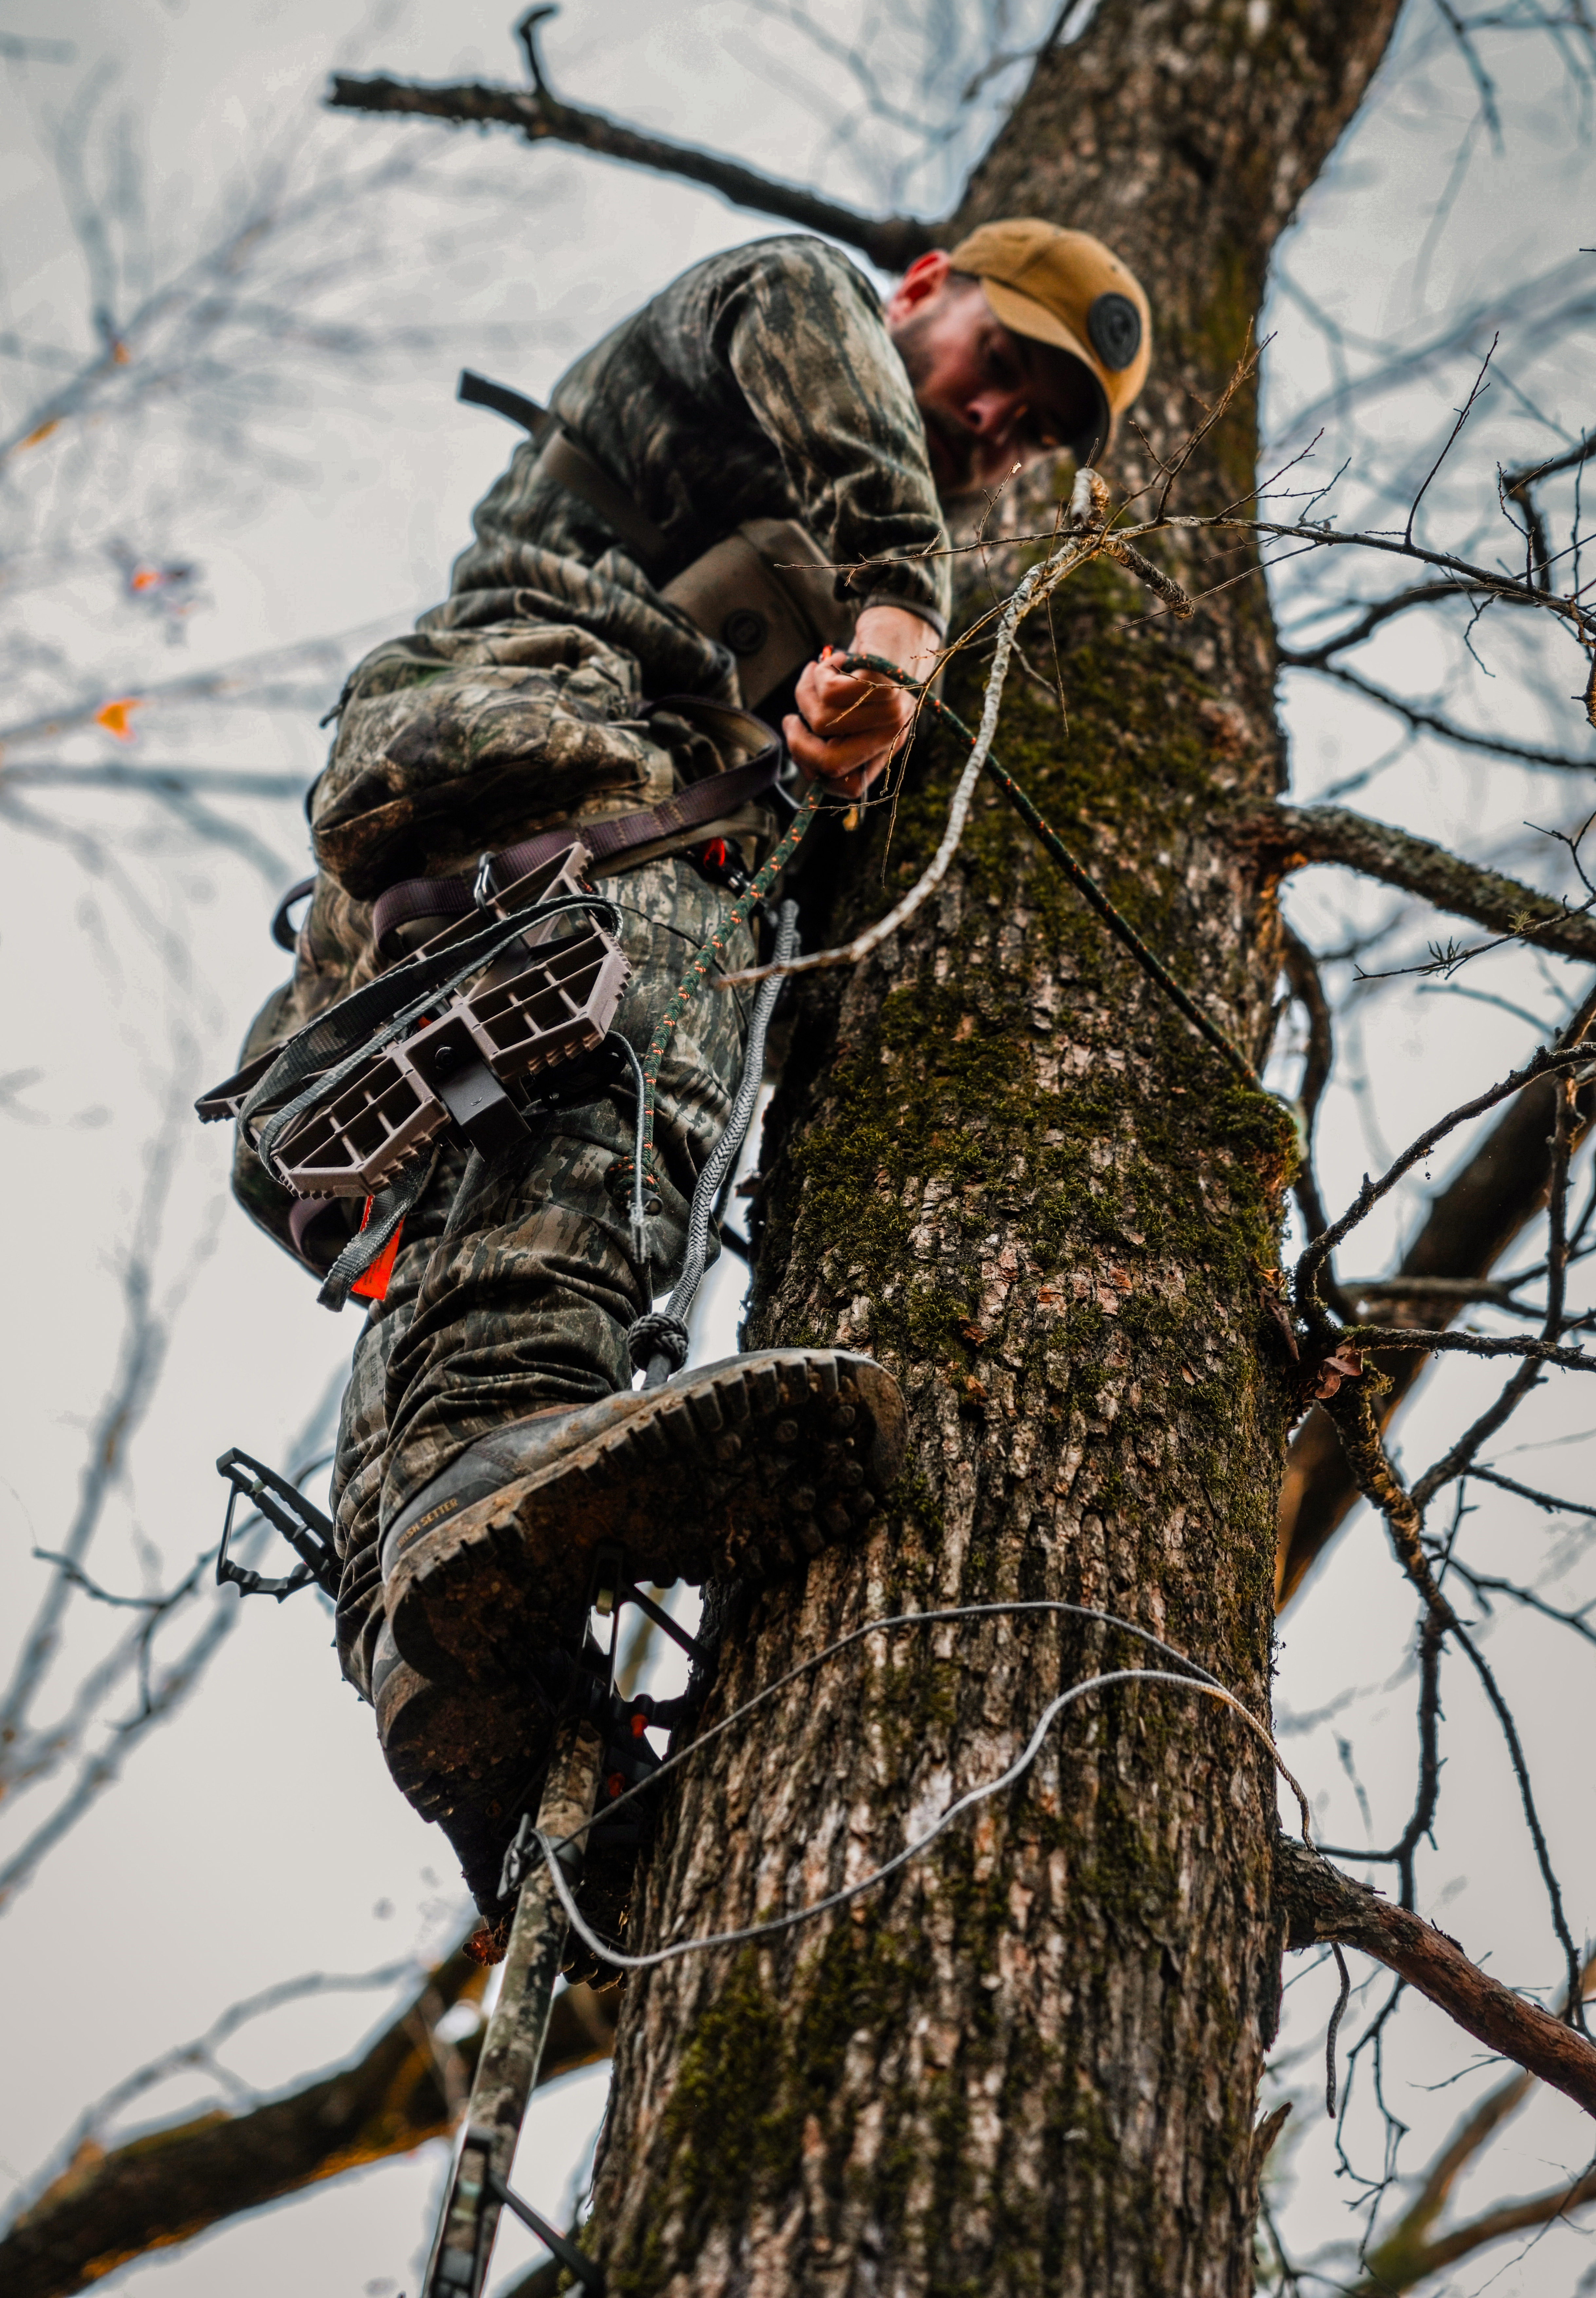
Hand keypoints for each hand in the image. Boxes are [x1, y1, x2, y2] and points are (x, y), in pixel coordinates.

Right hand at [785, 604, 940, 800]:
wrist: (901, 627)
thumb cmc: (869, 669)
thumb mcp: (855, 712)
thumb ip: (835, 740)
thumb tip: (803, 762)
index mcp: (885, 748)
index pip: (850, 787)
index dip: (817, 775)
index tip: (801, 751)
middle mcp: (891, 734)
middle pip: (830, 762)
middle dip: (798, 743)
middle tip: (790, 720)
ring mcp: (890, 710)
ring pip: (822, 721)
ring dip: (806, 693)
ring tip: (816, 672)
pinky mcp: (881, 682)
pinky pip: (829, 691)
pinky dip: (820, 672)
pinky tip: (833, 659)